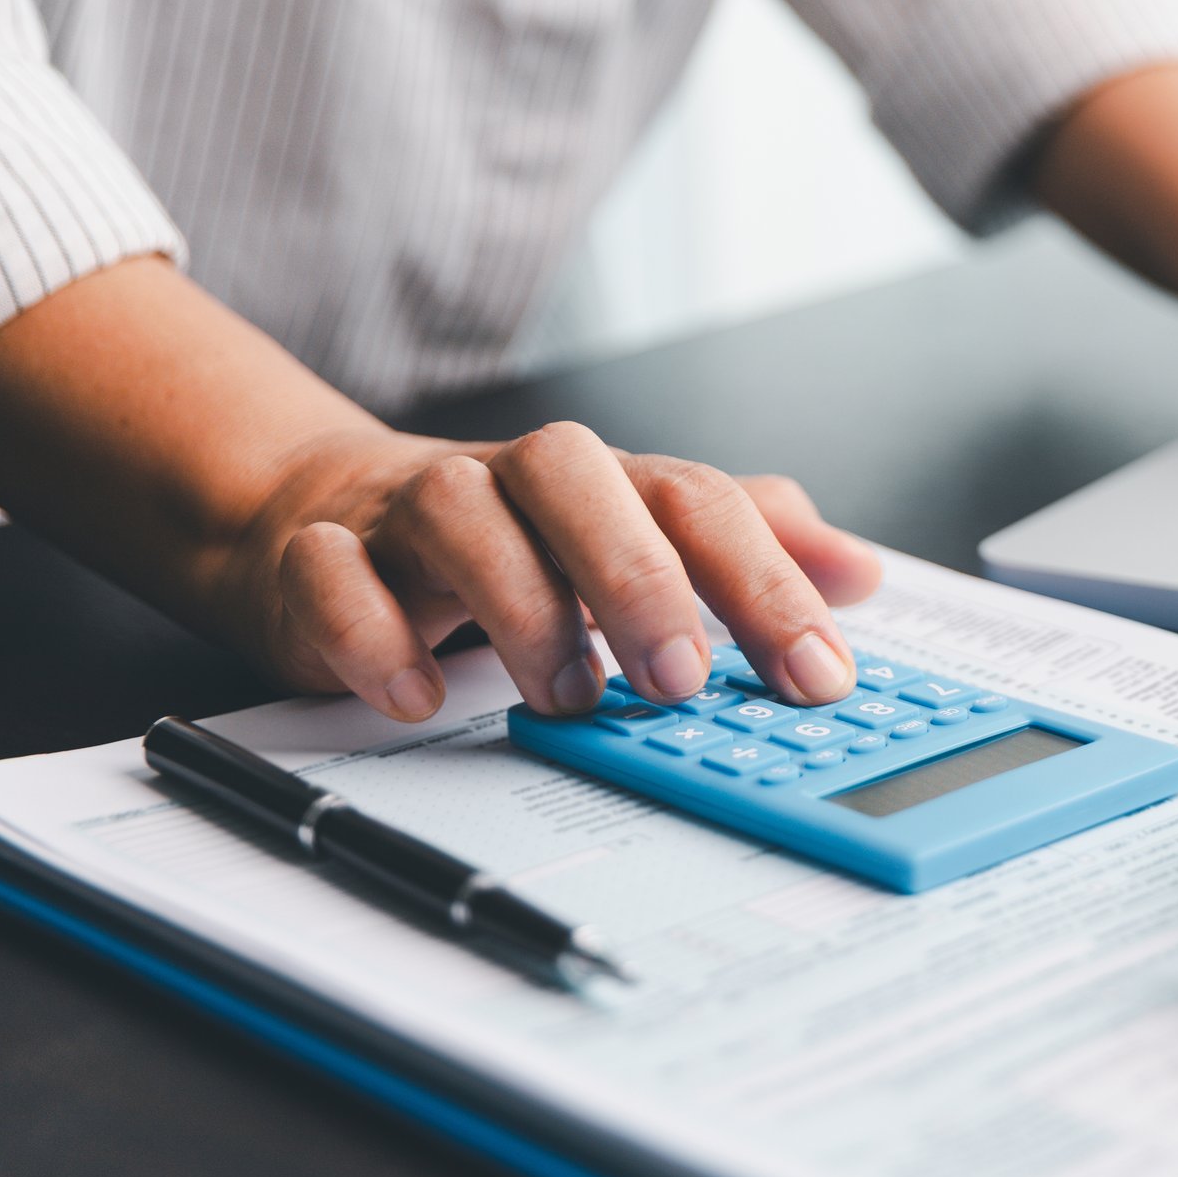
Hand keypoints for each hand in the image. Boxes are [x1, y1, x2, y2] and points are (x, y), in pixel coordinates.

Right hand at [219, 423, 882, 722]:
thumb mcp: (637, 534)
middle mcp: (510, 480)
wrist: (322, 510)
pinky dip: (376, 634)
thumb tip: (860, 572)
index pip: (696, 501)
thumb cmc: (511, 535)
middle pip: (576, 478)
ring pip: (459, 514)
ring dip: (524, 609)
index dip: (764, 582)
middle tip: (685, 680)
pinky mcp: (317, 559)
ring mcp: (409, 512)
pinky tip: (423, 696)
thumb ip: (749, 545)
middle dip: (641, 577)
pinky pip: (333, 576)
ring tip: (571, 698)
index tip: (818, 671)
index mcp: (602, 479)